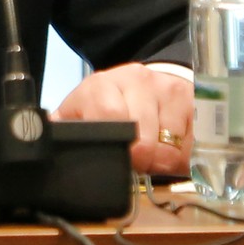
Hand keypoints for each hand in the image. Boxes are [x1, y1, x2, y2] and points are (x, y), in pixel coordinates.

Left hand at [54, 63, 191, 176]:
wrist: (147, 80)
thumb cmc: (110, 102)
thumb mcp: (82, 109)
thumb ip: (66, 126)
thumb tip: (45, 140)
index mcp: (104, 85)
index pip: (111, 117)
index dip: (118, 146)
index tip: (123, 161)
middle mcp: (139, 82)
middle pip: (147, 139)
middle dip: (144, 161)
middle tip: (140, 164)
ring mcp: (171, 91)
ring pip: (175, 146)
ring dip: (167, 162)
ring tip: (155, 157)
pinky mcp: (197, 103)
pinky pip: (198, 144)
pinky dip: (188, 156)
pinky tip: (176, 149)